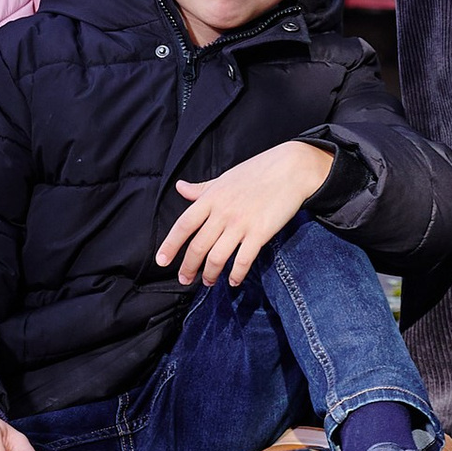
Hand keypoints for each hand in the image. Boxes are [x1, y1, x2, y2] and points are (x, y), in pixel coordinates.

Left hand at [156, 139, 334, 288]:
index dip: (170, 245)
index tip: (161, 261)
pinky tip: (233, 280)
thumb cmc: (257, 172)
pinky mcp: (260, 232)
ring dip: (210, 274)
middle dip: (188, 267)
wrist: (290, 168)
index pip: (183, 225)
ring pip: (217, 257)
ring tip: (208, 281)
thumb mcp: (224, 178)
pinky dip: (236, 274)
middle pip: (198, 246)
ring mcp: (241, 223)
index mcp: (211, 197)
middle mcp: (222, 212)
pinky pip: (244, 260)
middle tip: (185, 280)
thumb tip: (180, 187)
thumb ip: (201, 188)